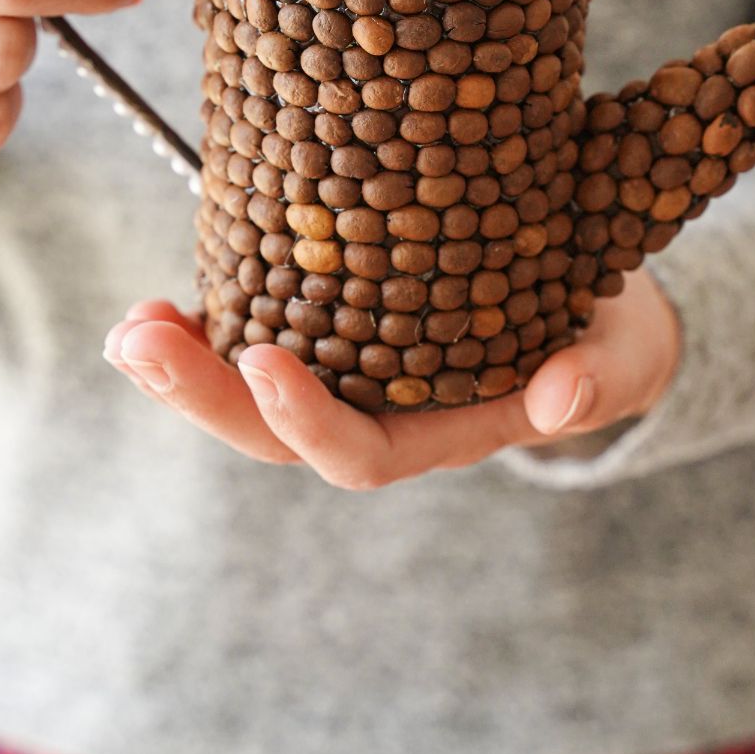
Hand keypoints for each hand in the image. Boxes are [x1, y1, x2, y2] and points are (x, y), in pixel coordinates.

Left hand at [103, 268, 680, 487]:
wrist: (595, 307)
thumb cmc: (606, 338)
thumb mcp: (622, 357)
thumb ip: (600, 380)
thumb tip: (561, 395)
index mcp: (439, 433)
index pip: (357, 454)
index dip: (304, 419)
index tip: (261, 361)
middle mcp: (378, 412)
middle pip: (272, 432)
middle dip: (202, 395)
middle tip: (141, 344)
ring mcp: (346, 370)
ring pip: (247, 389)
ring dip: (181, 363)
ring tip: (132, 328)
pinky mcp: (328, 319)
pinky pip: (254, 332)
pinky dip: (205, 322)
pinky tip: (162, 300)